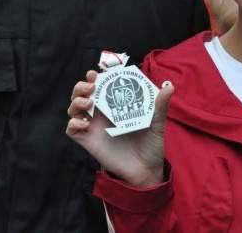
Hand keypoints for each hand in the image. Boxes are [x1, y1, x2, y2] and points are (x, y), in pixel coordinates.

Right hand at [66, 70, 173, 187]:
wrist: (146, 169)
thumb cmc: (150, 144)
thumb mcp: (157, 122)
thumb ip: (160, 105)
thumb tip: (169, 86)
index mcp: (116, 104)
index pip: (101, 86)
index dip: (95, 77)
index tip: (97, 72)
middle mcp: (102, 113)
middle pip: (82, 94)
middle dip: (81, 86)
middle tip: (91, 86)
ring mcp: (94, 127)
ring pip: (74, 108)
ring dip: (76, 101)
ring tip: (89, 103)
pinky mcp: (89, 141)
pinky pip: (72, 130)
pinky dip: (73, 124)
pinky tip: (85, 124)